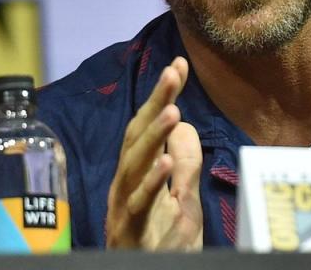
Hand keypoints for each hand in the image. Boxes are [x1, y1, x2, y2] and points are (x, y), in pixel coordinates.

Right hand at [105, 56, 202, 249]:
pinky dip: (151, 183)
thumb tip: (183, 124)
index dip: (162, 95)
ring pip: (134, 165)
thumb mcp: (184, 201)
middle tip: (172, 72)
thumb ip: (185, 165)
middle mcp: (125, 186)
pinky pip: (139, 204)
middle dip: (155, 103)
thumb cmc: (164, 245)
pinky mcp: (130, 232)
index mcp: (138, 175)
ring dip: (153, 136)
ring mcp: (125, 208)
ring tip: (172, 110)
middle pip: (138, 136)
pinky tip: (164, 162)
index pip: (149, 127)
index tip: (179, 64)